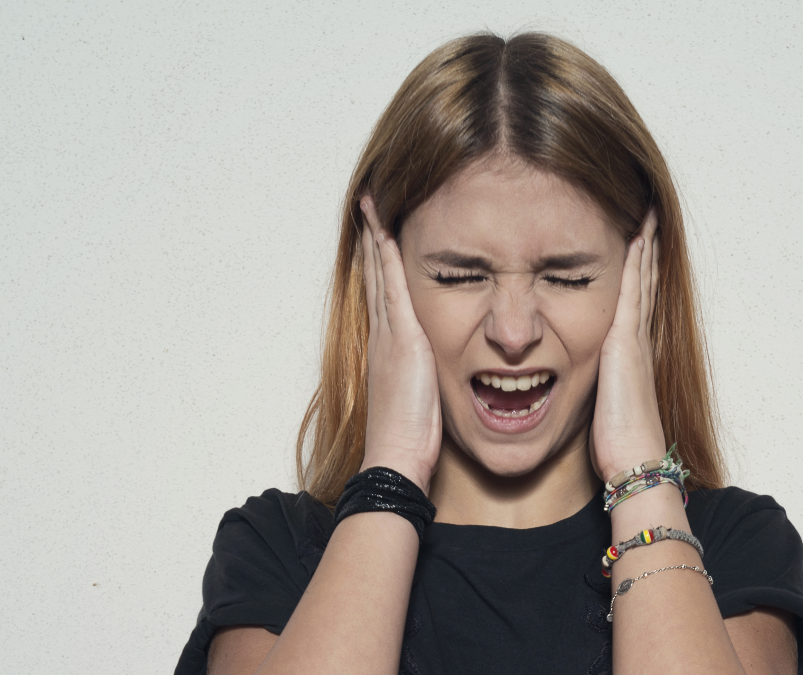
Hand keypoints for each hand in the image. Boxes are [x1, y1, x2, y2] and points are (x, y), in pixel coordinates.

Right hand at [359, 197, 441, 493]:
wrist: (397, 458)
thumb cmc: (411, 438)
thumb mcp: (420, 399)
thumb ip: (424, 379)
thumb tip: (432, 374)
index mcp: (389, 348)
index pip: (383, 293)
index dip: (379, 262)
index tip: (378, 233)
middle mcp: (383, 334)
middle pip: (374, 274)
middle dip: (373, 238)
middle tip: (370, 203)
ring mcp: (389, 334)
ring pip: (379, 272)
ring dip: (376, 235)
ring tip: (373, 203)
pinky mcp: (402, 337)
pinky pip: (391, 284)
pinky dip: (386, 254)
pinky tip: (385, 228)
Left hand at [589, 210, 666, 480]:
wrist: (634, 460)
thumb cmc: (616, 442)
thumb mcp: (600, 406)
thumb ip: (594, 388)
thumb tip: (577, 383)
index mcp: (626, 354)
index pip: (631, 301)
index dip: (636, 272)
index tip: (635, 242)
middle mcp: (634, 339)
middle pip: (642, 282)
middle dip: (644, 248)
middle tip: (646, 213)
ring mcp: (633, 337)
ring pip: (641, 279)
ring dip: (644, 244)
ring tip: (646, 213)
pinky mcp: (625, 340)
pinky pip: (632, 289)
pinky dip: (637, 261)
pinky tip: (636, 235)